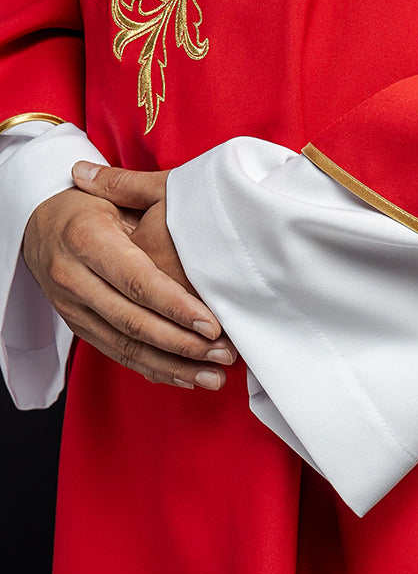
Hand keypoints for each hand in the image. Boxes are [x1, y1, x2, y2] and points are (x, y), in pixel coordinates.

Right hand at [23, 170, 233, 390]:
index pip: (136, 280)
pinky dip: (153, 369)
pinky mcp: (78, 326)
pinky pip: (117, 354)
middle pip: (132, 321)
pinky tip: (186, 377)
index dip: (175, 306)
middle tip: (224, 354)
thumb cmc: (88, 206)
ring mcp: (72, 307)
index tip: (212, 325)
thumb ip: (148, 205)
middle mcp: (73, 277)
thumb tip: (196, 205)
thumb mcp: (114, 195)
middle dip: (183, 344)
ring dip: (173, 366)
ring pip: (125, 346)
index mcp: (85, 239)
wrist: (37, 225)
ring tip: (214, 377)